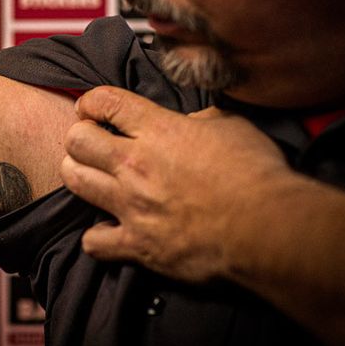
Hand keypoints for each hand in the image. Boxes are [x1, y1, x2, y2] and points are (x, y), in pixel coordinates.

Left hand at [60, 86, 289, 282]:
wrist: (269, 229)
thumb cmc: (258, 175)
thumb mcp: (232, 126)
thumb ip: (201, 119)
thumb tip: (190, 122)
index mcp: (159, 130)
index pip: (104, 101)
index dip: (91, 102)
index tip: (92, 109)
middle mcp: (136, 164)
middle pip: (77, 140)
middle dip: (78, 138)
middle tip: (90, 144)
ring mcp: (132, 205)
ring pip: (75, 182)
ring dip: (78, 176)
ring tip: (90, 178)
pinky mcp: (137, 244)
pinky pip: (93, 241)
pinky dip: (97, 236)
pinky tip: (109, 230)